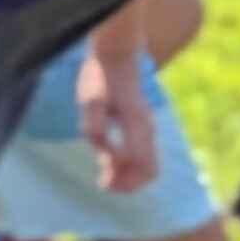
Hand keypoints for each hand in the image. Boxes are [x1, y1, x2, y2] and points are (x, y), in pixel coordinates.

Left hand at [78, 60, 161, 192]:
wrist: (115, 56)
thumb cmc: (100, 78)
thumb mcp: (90, 102)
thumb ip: (96, 130)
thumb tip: (108, 156)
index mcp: (137, 125)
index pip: (141, 166)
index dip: (123, 180)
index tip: (101, 180)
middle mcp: (148, 128)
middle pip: (150, 171)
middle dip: (129, 184)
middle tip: (104, 183)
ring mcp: (148, 127)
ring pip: (150, 165)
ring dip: (130, 176)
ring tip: (105, 175)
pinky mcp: (143, 126)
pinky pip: (145, 155)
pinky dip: (131, 166)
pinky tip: (110, 160)